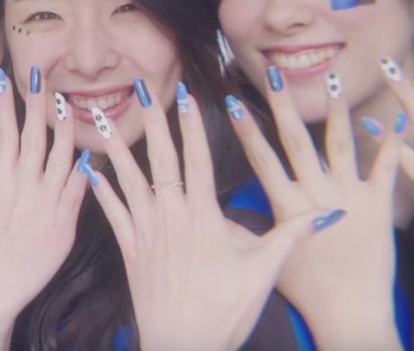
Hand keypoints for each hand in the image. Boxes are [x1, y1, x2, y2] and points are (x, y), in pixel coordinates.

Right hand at [0, 67, 86, 350]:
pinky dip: (87, 169)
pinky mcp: (65, 224)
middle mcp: (24, 187)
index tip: (3, 77)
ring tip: (68, 102)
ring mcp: (47, 204)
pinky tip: (93, 150)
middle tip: (41, 76)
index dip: (4, 103)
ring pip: (62, 157)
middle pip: (34, 136)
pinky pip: (80, 189)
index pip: (2, 132)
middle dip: (37, 103)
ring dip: (65, 128)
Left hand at [84, 79, 326, 350]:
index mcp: (204, 216)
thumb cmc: (225, 312)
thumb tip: (326, 212)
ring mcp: (146, 232)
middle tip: (141, 89)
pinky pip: (111, 214)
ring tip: (103, 119)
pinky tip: (87, 171)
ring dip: (116, 148)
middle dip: (153, 121)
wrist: (182, 346)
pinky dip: (99, 191)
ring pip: (128, 181)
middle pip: (160, 159)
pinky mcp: (129, 251)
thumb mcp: (264, 272)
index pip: (198, 160)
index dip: (192, 126)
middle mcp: (171, 216)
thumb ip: (290, 236)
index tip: (187, 96)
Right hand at [230, 70, 402, 349]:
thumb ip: (244, 230)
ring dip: (335, 111)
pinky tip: (393, 115)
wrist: (351, 311)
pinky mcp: (379, 206)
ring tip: (333, 81)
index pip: (261, 159)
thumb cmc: (306, 290)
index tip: (230, 100)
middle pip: (296, 141)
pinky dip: (390, 141)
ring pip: (340, 144)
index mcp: (286, 205)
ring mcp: (350, 196)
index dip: (245, 129)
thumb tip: (214, 212)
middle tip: (274, 73)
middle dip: (282, 105)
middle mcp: (316, 194)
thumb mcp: (267, 259)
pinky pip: (387, 167)